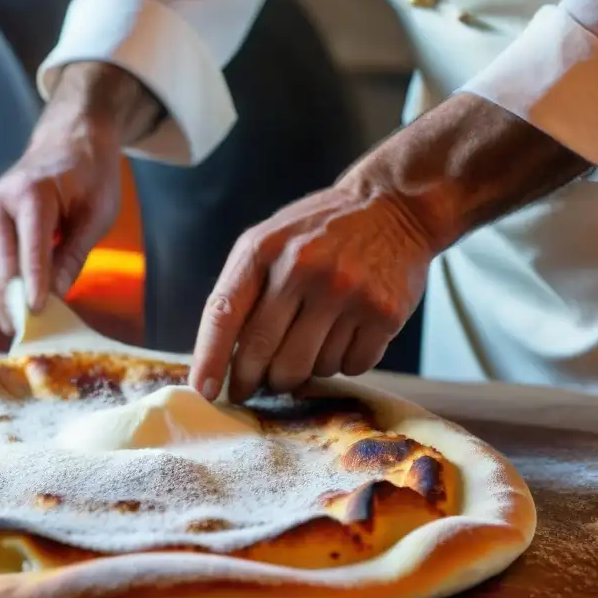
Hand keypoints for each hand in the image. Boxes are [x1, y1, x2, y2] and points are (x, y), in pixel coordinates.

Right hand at [0, 107, 121, 333]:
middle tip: (28, 337)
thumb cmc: (88, 175)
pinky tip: (15, 310)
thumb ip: (74, 254)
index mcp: (30, 192)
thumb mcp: (98, 213)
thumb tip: (57, 296)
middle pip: (2, 264)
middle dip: (14, 301)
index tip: (36, 314)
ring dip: (4, 301)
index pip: (30, 247)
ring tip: (22, 331)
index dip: (33, 283)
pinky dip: (2, 288)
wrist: (66, 141)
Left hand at [188, 184, 434, 401]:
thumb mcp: (270, 241)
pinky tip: (346, 334)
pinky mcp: (384, 312)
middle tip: (254, 386)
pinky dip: (343, 363)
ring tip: (313, 340)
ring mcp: (346, 291)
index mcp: (263, 250)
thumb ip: (242, 290)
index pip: (223, 315)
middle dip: (253, 380)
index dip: (210, 359)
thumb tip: (219, 360)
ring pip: (308, 369)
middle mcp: (302, 269)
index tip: (204, 392)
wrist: (393, 205)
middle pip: (263, 354)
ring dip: (304, 369)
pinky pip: (350, 367)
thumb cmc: (319, 232)